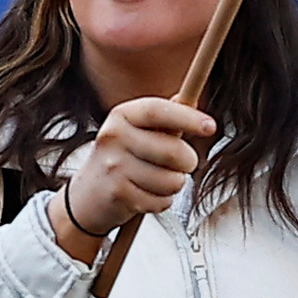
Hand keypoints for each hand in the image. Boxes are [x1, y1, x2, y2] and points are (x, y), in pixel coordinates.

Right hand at [54, 96, 218, 246]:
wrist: (86, 197)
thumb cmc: (120, 159)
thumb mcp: (136, 131)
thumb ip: (164, 118)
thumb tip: (189, 96)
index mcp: (121, 115)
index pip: (158, 110)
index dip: (188, 117)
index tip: (211, 126)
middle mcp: (113, 137)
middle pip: (174, 151)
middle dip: (188, 162)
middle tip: (182, 164)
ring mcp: (114, 167)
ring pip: (172, 180)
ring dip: (174, 184)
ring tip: (156, 181)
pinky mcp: (118, 195)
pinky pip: (162, 201)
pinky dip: (162, 201)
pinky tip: (146, 195)